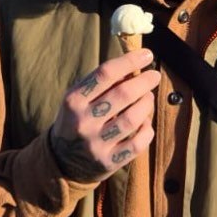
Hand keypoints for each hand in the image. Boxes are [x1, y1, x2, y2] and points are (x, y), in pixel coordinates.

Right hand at [49, 49, 158, 182]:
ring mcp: (96, 143)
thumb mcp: (77, 98)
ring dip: (146, 105)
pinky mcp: (109, 162)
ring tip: (149, 97)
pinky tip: (146, 122)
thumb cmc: (74, 120)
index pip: (104, 73)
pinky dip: (147, 129)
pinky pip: (137, 144)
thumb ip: (100, 84)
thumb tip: (132, 68)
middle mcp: (83, 121)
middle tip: (154, 76)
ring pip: (132, 119)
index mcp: (73, 100)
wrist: (61, 160)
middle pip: (122, 95)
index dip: (129, 62)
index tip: (146, 55)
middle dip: (144, 82)